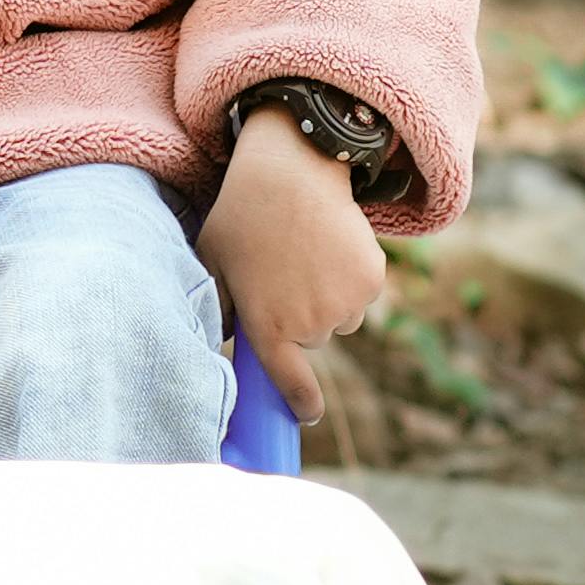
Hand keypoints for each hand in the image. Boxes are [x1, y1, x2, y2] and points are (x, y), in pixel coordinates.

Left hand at [203, 106, 390, 377]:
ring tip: (307, 255)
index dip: (301, 403)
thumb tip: (224, 342)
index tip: (308, 414)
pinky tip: (331, 245)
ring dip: (328, 299)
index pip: (290, 383)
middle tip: (283, 274)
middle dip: (300, 318)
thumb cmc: (242, 216)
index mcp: (267, 326)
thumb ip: (219, 310)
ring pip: (340, 317)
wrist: (291, 171)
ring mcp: (345, 304)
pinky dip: (351, 277)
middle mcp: (310, 324)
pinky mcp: (372, 281)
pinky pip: (362, 294)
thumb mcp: (213, 264)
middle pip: (312, 340)